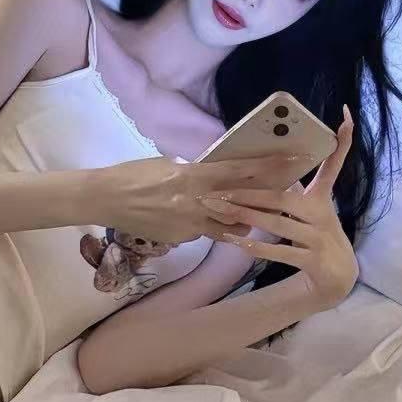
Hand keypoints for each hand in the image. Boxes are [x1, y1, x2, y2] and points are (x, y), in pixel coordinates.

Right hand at [101, 150, 321, 245]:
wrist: (105, 200)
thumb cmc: (133, 174)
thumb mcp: (167, 165)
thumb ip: (194, 172)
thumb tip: (214, 174)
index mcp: (193, 176)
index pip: (240, 170)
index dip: (271, 167)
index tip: (296, 161)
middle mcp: (195, 202)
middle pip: (243, 202)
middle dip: (267, 199)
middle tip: (290, 195)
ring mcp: (189, 225)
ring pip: (228, 226)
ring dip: (242, 220)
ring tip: (252, 214)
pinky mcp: (180, 240)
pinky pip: (203, 233)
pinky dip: (207, 227)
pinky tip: (196, 220)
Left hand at [197, 105, 358, 308]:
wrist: (338, 277)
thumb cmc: (316, 236)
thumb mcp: (312, 210)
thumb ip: (293, 189)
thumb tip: (267, 165)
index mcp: (321, 198)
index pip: (334, 165)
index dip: (342, 142)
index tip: (346, 116)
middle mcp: (322, 215)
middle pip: (284, 198)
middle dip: (249, 194)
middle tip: (219, 191)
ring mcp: (319, 239)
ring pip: (279, 224)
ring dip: (246, 217)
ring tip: (220, 212)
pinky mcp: (313, 261)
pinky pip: (281, 253)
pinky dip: (258, 247)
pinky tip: (238, 242)